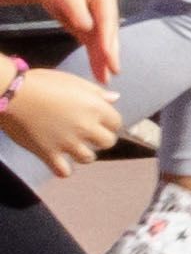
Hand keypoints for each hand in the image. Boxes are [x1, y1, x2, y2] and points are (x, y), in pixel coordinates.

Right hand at [0, 55, 121, 174]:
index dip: (109, 123)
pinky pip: (64, 171)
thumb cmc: (42, 83)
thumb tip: (115, 98)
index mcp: (95, 108)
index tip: (100, 122)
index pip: (116, 123)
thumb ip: (96, 93)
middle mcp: (85, 127)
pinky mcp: (48, 153)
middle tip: (88, 135)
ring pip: (88, 158)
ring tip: (73, 147)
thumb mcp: (74, 82)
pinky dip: (63, 169)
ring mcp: (67, 142)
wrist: (12, 94)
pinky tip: (59, 162)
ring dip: (83, 154)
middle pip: (107, 142)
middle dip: (100, 139)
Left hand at [3, 0, 118, 80]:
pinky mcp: (86, 24)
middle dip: (110, 54)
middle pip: (108, 34)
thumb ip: (77, 10)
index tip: (109, 59)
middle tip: (113, 73)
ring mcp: (97, 17)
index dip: (108, 42)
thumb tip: (88, 27)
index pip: (108, 23)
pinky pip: (92, 42)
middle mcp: (105, 9)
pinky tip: (98, 68)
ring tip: (105, 78)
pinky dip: (94, 54)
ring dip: (103, 58)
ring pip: (101, 40)